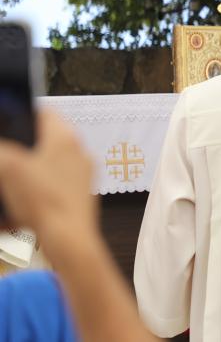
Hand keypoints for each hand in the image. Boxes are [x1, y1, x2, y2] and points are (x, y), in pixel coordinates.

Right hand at [0, 110, 96, 244]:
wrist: (69, 239)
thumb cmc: (46, 201)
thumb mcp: (9, 167)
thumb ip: (1, 149)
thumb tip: (3, 150)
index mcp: (66, 138)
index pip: (44, 113)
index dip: (23, 114)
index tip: (8, 121)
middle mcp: (79, 153)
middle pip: (44, 141)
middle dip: (21, 149)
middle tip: (6, 157)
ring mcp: (81, 175)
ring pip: (46, 166)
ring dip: (25, 173)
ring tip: (8, 183)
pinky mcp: (78, 196)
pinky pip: (51, 187)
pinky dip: (33, 192)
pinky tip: (17, 208)